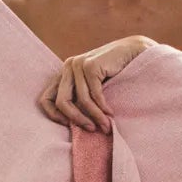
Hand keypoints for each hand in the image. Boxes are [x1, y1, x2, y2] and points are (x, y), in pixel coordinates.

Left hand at [37, 35, 152, 132]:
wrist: (134, 52)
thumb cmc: (116, 74)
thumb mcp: (93, 88)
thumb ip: (81, 100)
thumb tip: (74, 127)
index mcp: (64, 73)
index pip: (46, 99)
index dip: (54, 116)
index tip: (70, 127)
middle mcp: (68, 67)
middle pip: (61, 102)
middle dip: (76, 120)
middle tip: (92, 130)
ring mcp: (78, 64)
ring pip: (80, 101)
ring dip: (94, 117)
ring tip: (106, 127)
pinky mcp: (90, 65)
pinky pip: (93, 95)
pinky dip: (102, 108)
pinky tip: (110, 113)